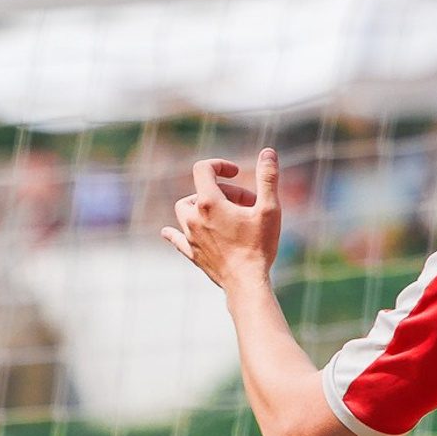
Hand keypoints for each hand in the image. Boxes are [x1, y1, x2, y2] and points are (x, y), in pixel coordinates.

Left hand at [163, 150, 281, 292]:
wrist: (246, 284)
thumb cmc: (258, 247)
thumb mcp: (269, 209)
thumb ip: (268, 178)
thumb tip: (268, 152)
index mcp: (210, 202)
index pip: (204, 169)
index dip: (220, 164)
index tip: (236, 172)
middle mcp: (194, 217)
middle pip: (199, 191)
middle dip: (223, 191)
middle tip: (246, 204)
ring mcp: (190, 236)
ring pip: (185, 210)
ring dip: (201, 206)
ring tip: (223, 214)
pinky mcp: (191, 253)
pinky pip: (176, 238)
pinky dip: (174, 232)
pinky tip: (167, 232)